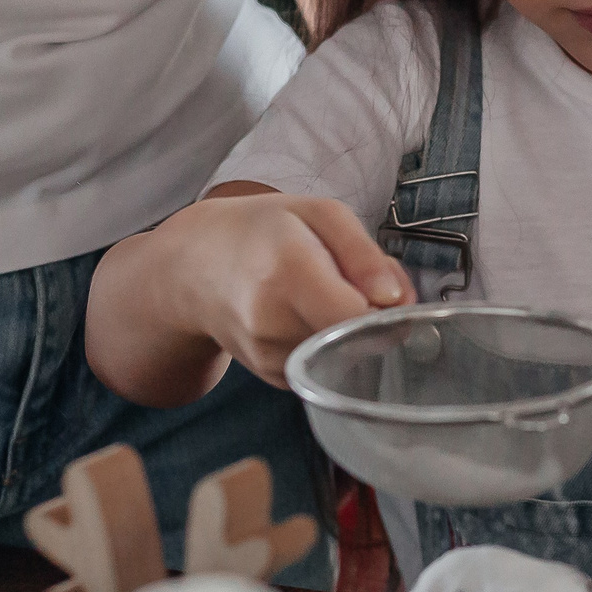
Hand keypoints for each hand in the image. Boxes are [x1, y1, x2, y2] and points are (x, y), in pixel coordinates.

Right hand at [163, 191, 411, 387]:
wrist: (194, 267)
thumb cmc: (263, 231)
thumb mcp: (319, 214)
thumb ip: (366, 255)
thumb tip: (398, 300)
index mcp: (287, 269)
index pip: (356, 315)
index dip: (384, 307)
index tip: (382, 289)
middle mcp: (271, 321)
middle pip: (356, 337)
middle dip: (370, 316)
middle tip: (349, 284)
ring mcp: (267, 355)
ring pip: (344, 355)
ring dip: (347, 330)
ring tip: (318, 296)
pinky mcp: (272, 377)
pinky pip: (326, 366)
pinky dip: (328, 344)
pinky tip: (303, 317)